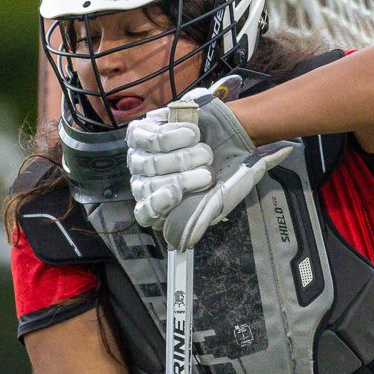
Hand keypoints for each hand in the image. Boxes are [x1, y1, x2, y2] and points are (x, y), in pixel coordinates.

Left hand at [127, 87, 296, 246]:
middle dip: (182, 180)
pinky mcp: (142, 132)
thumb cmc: (226, 168)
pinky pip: (147, 136)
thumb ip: (202, 216)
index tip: (176, 194)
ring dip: (180, 158)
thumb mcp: (222, 195)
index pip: (146, 213)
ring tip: (206, 151)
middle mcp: (145, 182)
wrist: (233, 134)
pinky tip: (192, 134)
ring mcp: (141, 157)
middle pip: (149, 186)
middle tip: (208, 174)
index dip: (158, 205)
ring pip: (148, 163)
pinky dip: (172, 135)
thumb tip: (186, 241)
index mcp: (160, 205)